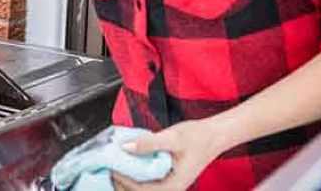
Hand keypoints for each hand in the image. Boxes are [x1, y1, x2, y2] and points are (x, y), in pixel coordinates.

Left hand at [112, 119, 228, 190]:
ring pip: (141, 185)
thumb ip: (149, 143)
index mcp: (173, 185)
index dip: (123, 180)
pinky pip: (146, 177)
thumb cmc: (198, 138)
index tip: (111, 166)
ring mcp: (167, 182)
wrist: (213, 135)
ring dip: (127, 176)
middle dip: (122, 181)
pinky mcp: (165, 174)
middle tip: (108, 165)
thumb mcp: (172, 137)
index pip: (141, 189)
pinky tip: (127, 158)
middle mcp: (169, 187)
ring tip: (114, 162)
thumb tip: (126, 147)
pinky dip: (135, 170)